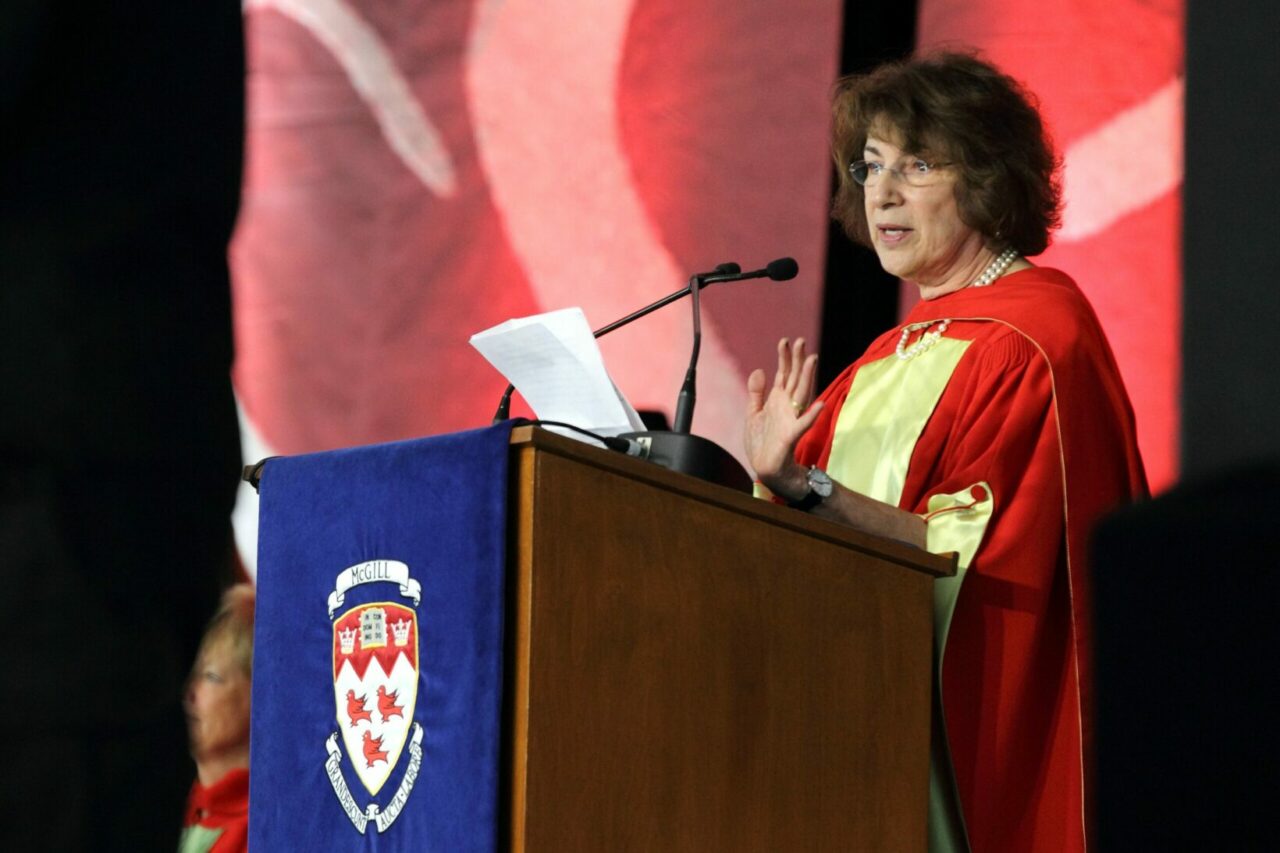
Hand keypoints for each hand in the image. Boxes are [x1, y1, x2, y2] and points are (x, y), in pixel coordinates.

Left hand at [744, 337, 822, 499]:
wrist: (766, 469)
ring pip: (801, 394)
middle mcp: (787, 407)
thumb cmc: (762, 443)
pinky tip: (819, 405)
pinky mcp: (791, 436)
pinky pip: (802, 425)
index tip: (785, 340)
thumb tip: (759, 369)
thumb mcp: (753, 414)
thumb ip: (756, 392)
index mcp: (777, 401)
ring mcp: (790, 419)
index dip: (784, 358)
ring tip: (812, 360)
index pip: (784, 374)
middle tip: (801, 341)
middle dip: (797, 360)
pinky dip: (811, 416)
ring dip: (807, 378)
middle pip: (795, 378)